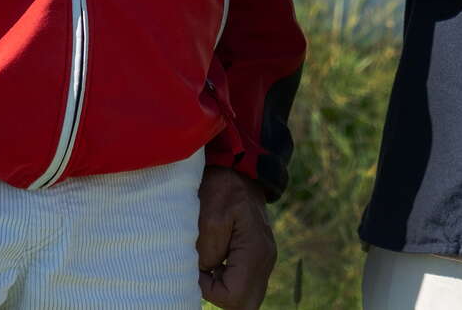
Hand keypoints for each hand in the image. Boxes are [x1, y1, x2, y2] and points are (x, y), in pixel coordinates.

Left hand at [197, 164, 276, 308]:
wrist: (237, 165)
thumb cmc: (220, 186)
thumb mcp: (208, 214)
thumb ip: (208, 250)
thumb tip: (207, 273)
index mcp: (255, 252)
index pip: (234, 298)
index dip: (209, 292)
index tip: (196, 268)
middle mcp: (266, 260)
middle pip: (244, 304)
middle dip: (219, 296)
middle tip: (202, 272)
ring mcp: (264, 259)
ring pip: (245, 297)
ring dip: (222, 289)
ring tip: (206, 264)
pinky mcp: (257, 256)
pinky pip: (244, 283)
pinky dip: (227, 280)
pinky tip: (214, 261)